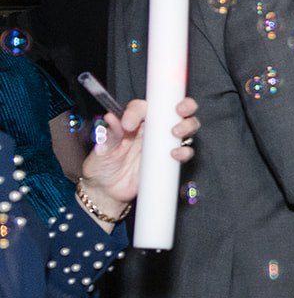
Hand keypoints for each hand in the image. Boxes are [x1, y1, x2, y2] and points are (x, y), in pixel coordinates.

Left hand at [79, 97, 199, 214]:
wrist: (107, 191)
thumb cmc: (102, 166)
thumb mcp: (101, 150)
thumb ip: (109, 135)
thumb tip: (111, 118)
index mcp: (134, 121)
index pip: (142, 107)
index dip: (138, 111)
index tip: (128, 125)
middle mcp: (152, 129)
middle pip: (174, 110)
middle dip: (185, 106)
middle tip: (179, 111)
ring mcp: (163, 144)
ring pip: (186, 127)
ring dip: (188, 126)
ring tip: (176, 132)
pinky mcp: (169, 160)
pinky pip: (185, 152)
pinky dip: (185, 151)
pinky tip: (175, 154)